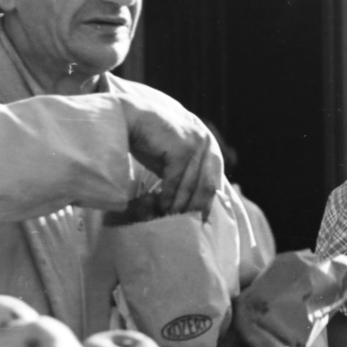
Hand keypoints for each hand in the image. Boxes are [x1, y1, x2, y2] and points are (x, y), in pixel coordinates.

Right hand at [121, 97, 223, 215]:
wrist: (131, 120)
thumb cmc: (152, 143)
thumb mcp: (175, 162)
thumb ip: (187, 177)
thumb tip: (196, 206)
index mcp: (211, 148)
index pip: (214, 182)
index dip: (207, 205)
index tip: (199, 223)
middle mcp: (208, 144)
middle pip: (206, 187)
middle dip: (194, 208)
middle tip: (184, 226)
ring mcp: (196, 145)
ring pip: (191, 186)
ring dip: (180, 205)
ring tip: (170, 219)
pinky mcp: (181, 148)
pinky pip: (176, 180)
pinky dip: (168, 196)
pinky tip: (161, 206)